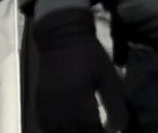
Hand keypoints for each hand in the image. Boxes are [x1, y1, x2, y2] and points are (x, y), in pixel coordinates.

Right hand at [25, 10, 124, 132]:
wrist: (60, 35)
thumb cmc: (89, 54)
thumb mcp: (108, 76)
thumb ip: (114, 104)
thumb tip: (117, 129)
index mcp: (80, 98)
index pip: (90, 129)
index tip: (106, 132)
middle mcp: (61, 105)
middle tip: (94, 131)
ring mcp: (48, 103)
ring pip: (56, 131)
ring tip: (80, 130)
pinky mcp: (40, 99)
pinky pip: (43, 124)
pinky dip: (52, 131)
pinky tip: (61, 130)